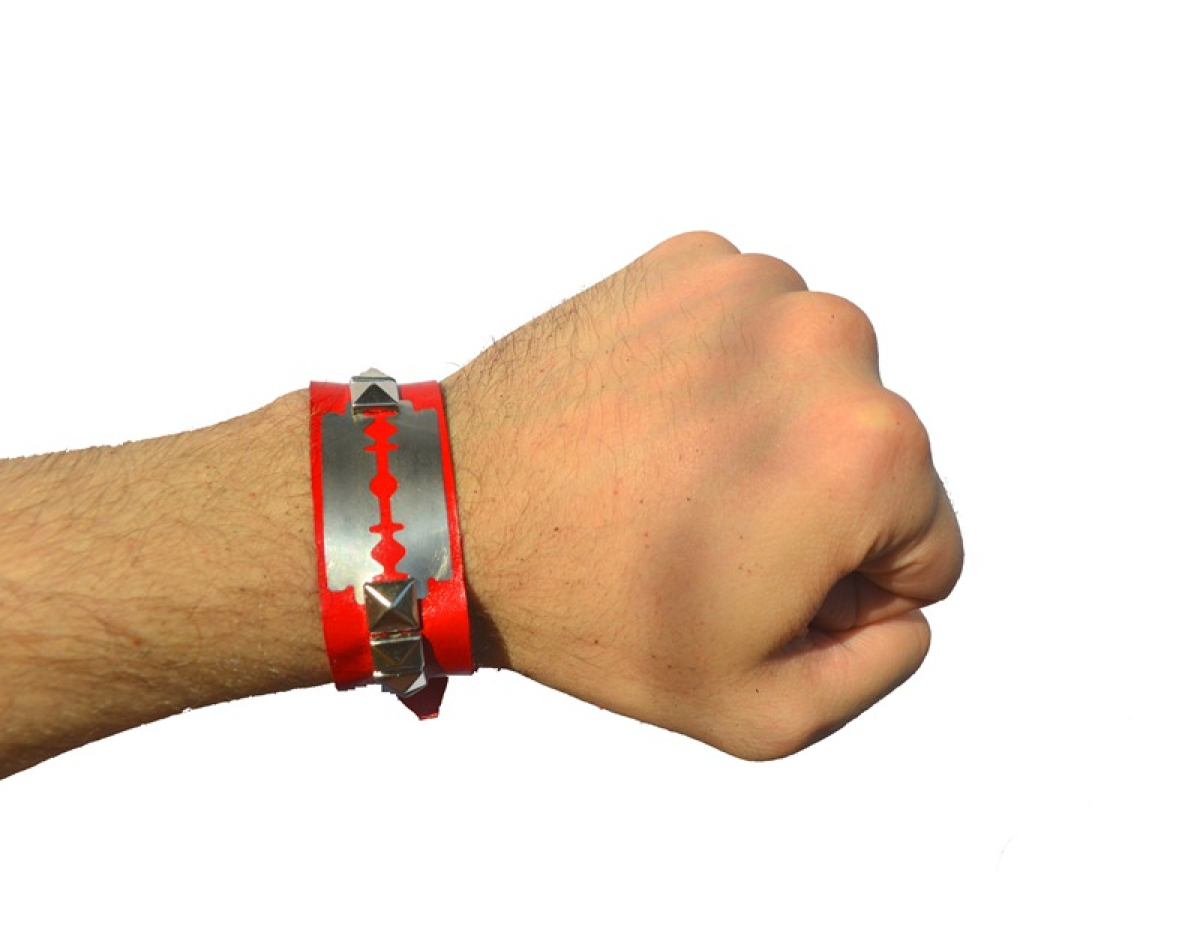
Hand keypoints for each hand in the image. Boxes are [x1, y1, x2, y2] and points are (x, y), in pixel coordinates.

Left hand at [444, 232, 962, 759]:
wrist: (453, 510)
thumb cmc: (598, 611)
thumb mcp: (759, 711)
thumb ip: (878, 668)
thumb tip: (906, 609)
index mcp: (876, 451)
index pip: (928, 546)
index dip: (845, 592)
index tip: (753, 585)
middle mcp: (834, 341)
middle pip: (878, 459)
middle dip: (813, 508)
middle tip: (703, 534)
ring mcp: (759, 286)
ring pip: (817, 391)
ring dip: (768, 434)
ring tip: (671, 475)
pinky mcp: (696, 259)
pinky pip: (752, 337)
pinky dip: (718, 376)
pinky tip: (652, 419)